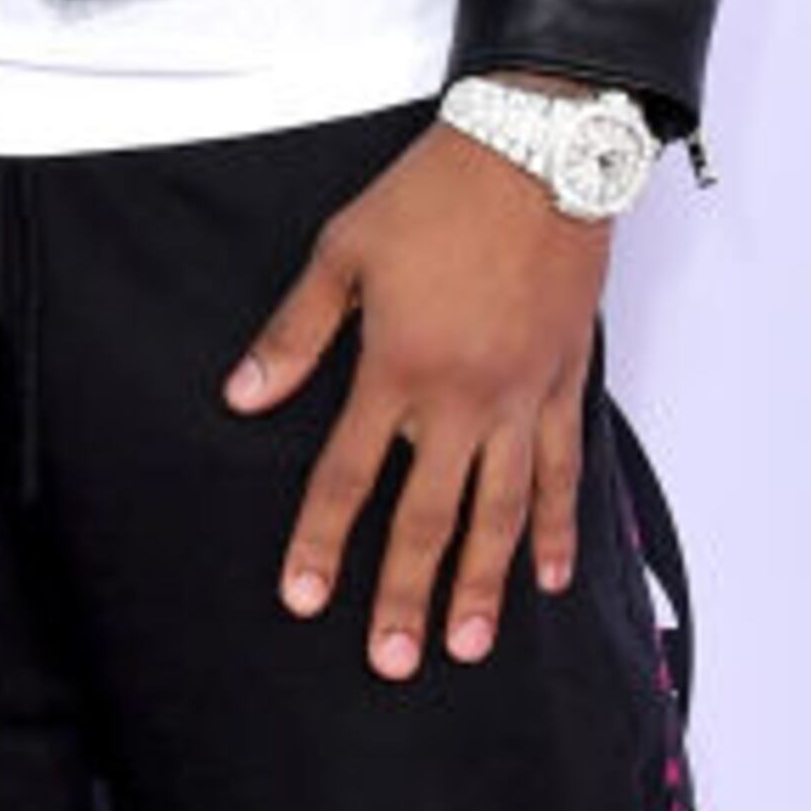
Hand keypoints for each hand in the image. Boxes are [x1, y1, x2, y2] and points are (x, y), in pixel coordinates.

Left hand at [226, 121, 611, 676]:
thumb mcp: (344, 251)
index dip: (323, 541)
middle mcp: (462, 397)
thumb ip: (295, 333)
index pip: (347, 476)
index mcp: (397, 367)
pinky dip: (559, 525)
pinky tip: (551, 576)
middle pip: (428, 515)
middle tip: (392, 661)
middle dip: (407, 594)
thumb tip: (242, 396)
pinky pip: (565, 469)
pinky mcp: (567, 381)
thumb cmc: (435, 193)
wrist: (538, 149)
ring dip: (483, 583)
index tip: (306, 600)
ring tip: (467, 644)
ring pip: (502, 510)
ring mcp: (522, 395)